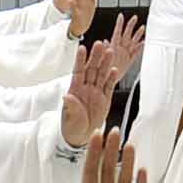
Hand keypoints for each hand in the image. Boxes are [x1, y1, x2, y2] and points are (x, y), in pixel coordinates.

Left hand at [57, 20, 138, 145]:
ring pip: (101, 74)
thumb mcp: (69, 117)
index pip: (78, 71)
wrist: (81, 136)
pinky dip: (112, 78)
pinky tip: (115, 70)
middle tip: (99, 45)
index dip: (80, 60)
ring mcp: (96, 92)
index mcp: (75, 89)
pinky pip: (109, 86)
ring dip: (105, 63)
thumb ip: (70, 106)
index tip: (82, 48)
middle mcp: (86, 88)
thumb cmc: (72, 126)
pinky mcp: (105, 98)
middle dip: (95, 57)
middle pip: (92, 69)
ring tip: (110, 52)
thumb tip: (67, 96)